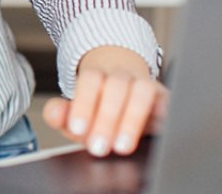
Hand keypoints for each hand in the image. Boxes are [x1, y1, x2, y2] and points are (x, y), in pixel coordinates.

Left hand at [42, 46, 168, 156]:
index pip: (90, 80)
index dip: (84, 104)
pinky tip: (155, 131)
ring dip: (132, 119)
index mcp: (97, 75)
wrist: (129, 94)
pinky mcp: (165, 98)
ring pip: (142, 90)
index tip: (77, 129)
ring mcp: (145, 85)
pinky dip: (162, 114)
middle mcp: (122, 76)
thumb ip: (61, 114)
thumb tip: (54, 113)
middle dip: (106, 118)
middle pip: (116, 86)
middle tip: (98, 147)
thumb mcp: (75, 114)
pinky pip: (167, 102)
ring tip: (122, 146)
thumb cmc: (98, 108)